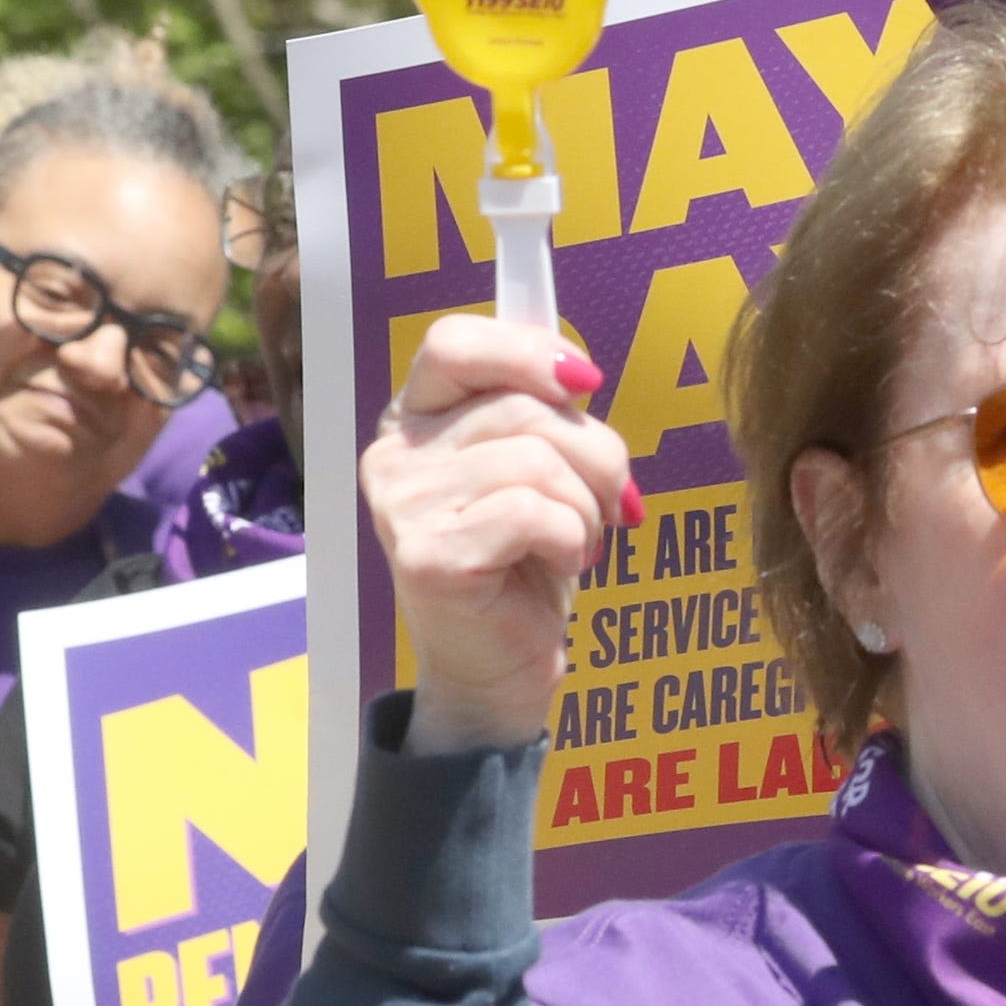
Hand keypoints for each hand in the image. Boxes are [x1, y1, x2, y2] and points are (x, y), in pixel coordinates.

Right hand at [363, 315, 633, 753]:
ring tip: (578, 540)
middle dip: (595, 453)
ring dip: (587, 504)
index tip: (587, 383)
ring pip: (536, 459)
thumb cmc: (526, 559)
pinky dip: (570, 538)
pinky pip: (531, 513)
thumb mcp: (541, 467)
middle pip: (522, 407)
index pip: (453, 342)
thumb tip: (581, 376)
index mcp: (416, 416)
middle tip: (610, 502)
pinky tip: (562, 563)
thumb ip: (545, 412)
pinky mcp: (428, 556)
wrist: (500, 663)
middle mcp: (395, 454)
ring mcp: (403, 505)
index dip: (528, 350)